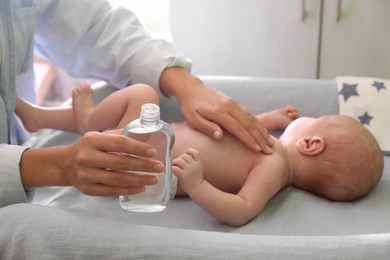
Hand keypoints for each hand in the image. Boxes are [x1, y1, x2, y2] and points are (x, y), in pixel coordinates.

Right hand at [20, 130, 162, 195]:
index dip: (138, 148)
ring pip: (118, 179)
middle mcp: (87, 157)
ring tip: (154, 179)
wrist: (63, 164)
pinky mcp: (87, 189)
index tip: (153, 152)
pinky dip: (128, 190)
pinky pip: (111, 192)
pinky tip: (141, 188)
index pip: (119, 143)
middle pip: (121, 163)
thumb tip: (146, 139)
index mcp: (91, 140)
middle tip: (159, 167)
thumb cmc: (88, 148)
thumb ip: (117, 138)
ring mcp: (85, 175)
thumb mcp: (98, 137)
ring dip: (139, 180)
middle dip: (144, 166)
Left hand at [160, 68, 273, 153]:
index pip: (237, 128)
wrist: (192, 89)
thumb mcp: (193, 119)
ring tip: (269, 143)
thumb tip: (220, 136)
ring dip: (261, 131)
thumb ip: (207, 128)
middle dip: (260, 138)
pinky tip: (262, 131)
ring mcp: (233, 104)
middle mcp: (229, 107)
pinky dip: (257, 124)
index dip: (248, 139)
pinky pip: (249, 114)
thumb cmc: (191, 106)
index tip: (257, 149)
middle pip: (248, 124)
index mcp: (219, 112)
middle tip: (268, 151)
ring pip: (251, 118)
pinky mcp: (234, 103)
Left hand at [173, 148, 202, 192]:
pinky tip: (175, 171)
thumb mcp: (197, 167)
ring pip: (179, 160)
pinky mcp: (183, 175)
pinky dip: (173, 168)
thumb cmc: (194, 177)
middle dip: (180, 158)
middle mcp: (194, 165)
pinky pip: (175, 168)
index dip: (189, 151)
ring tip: (175, 166)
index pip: (195, 152)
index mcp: (198, 162)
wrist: (197, 188)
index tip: (186, 154)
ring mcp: (189, 170)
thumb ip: (192, 161)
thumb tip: (182, 156)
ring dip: (175, 162)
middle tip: (178, 163)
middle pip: (184, 155)